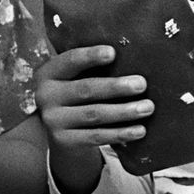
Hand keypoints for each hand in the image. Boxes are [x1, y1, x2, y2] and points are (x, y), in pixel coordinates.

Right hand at [33, 46, 152, 193]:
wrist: (60, 131)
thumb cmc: (77, 94)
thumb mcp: (74, 77)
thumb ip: (93, 68)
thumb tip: (134, 58)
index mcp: (48, 73)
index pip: (69, 61)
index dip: (90, 56)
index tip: (113, 52)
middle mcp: (46, 96)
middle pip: (85, 89)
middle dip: (116, 87)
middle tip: (142, 84)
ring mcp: (53, 121)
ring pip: (94, 114)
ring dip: (124, 111)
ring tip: (147, 107)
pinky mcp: (64, 141)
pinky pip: (97, 137)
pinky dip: (120, 133)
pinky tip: (140, 130)